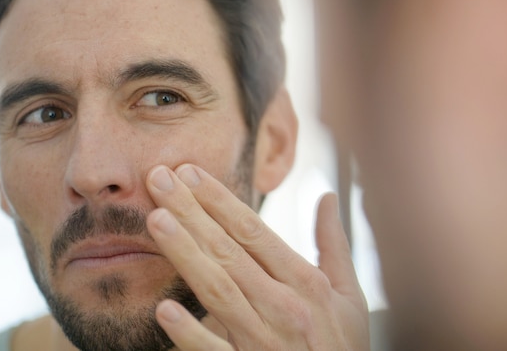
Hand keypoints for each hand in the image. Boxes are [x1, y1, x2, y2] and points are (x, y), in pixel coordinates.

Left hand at [145, 163, 369, 349]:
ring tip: (156, 220)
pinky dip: (191, 332)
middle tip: (159, 179)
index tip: (190, 173)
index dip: (219, 200)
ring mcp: (264, 341)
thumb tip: (328, 196)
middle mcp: (284, 307)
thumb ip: (333, 243)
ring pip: (218, 290)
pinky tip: (164, 308)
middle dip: (192, 212)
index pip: (254, 232)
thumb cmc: (343, 344)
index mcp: (306, 283)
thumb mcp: (349, 294)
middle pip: (229, 251)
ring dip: (185, 254)